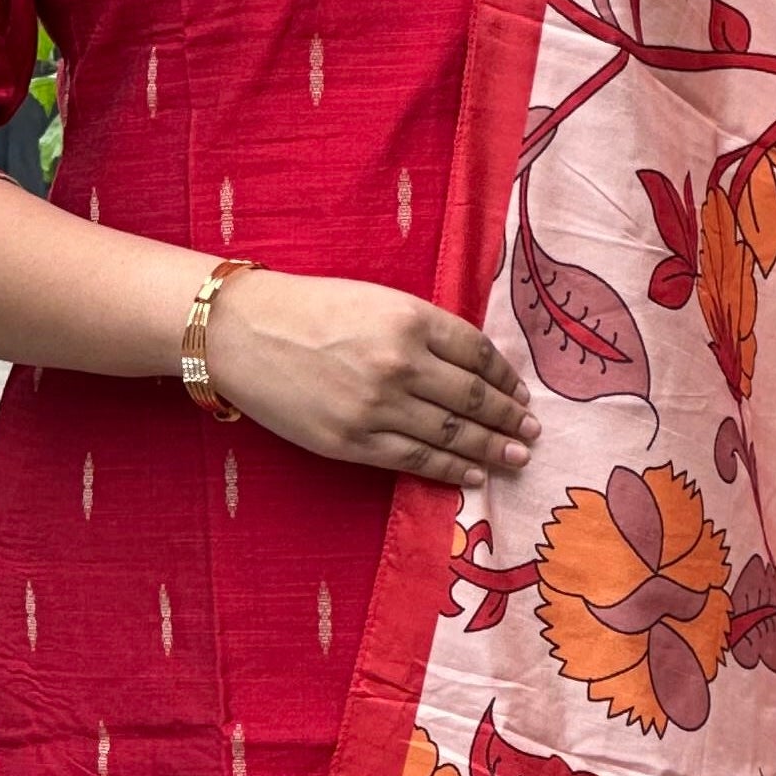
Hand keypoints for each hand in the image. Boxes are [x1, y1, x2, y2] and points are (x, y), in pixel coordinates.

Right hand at [202, 268, 534, 488]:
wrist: (243, 333)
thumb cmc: (310, 310)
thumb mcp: (376, 300)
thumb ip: (424, 329)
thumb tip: (475, 366)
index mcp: (409, 319)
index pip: (478, 354)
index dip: (506, 378)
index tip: (522, 393)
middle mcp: (399, 363)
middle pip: (473, 398)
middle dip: (508, 419)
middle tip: (532, 433)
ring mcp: (376, 406)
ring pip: (451, 435)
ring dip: (491, 449)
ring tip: (515, 458)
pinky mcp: (352, 441)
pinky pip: (415, 461)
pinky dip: (450, 470)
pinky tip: (473, 475)